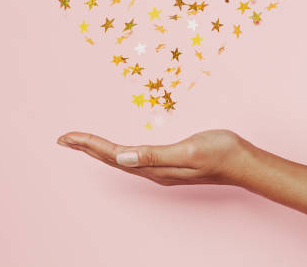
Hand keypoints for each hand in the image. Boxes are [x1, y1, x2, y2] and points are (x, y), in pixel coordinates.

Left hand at [57, 129, 245, 185]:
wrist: (243, 161)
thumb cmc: (220, 152)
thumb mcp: (189, 150)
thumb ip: (156, 156)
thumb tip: (122, 158)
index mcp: (154, 167)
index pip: (114, 155)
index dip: (89, 145)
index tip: (67, 136)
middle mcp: (153, 171)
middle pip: (111, 159)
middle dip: (86, 148)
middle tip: (63, 138)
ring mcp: (160, 169)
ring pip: (120, 159)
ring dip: (98, 150)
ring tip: (80, 142)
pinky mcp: (168, 163)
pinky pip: (134, 157)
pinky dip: (116, 151)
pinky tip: (116, 150)